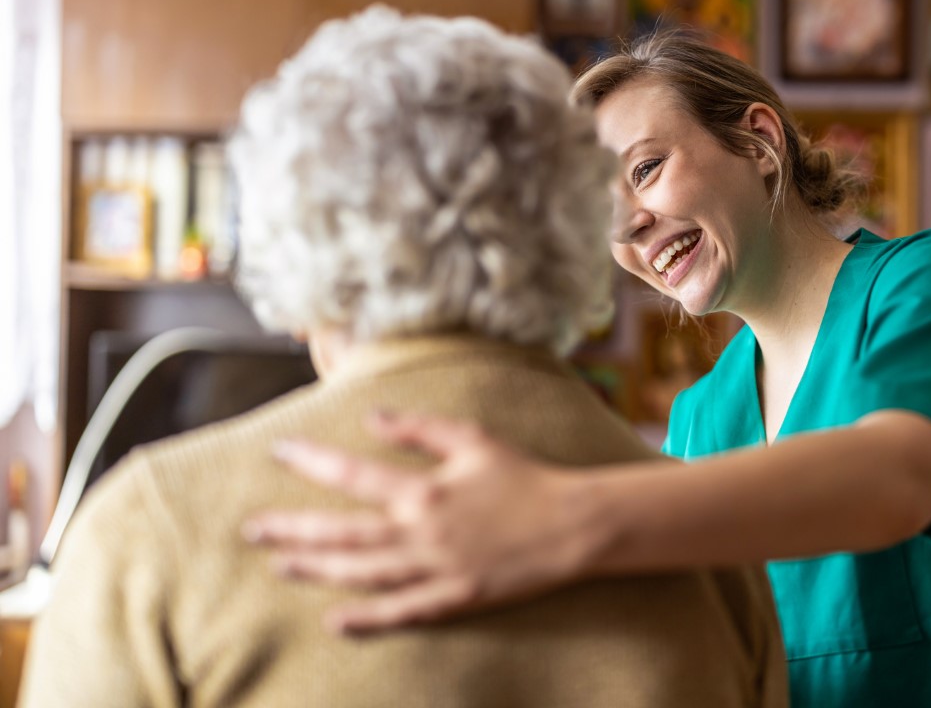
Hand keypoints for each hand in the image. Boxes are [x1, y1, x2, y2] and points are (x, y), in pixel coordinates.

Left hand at [243, 414, 599, 632]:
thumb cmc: (523, 476)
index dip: (311, 462)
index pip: (353, 475)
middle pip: (343, 532)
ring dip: (317, 569)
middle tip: (253, 528)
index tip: (279, 451)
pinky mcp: (454, 598)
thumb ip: (419, 428)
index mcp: (425, 490)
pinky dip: (366, 619)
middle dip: (293, 528)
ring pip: (362, 573)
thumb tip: (372, 416)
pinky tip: (334, 620)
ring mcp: (435, 570)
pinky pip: (401, 612)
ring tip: (280, 564)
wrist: (571, 524)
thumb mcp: (472, 438)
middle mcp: (421, 532)